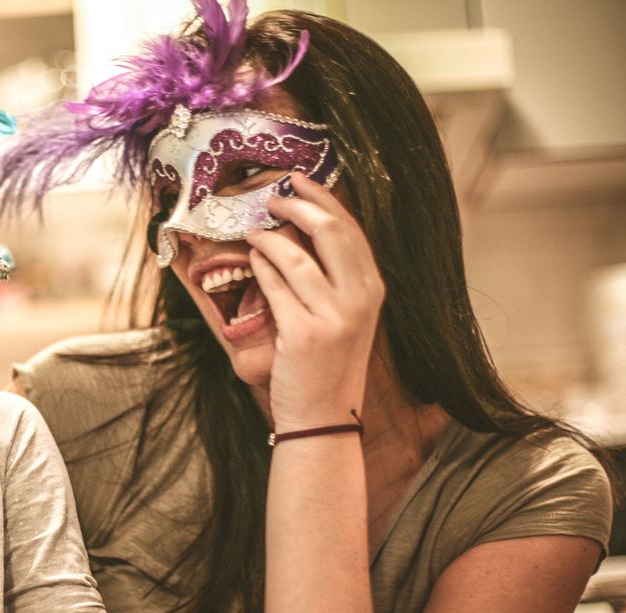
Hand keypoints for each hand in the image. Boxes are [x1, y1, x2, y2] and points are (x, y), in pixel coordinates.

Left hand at [245, 172, 384, 429]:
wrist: (322, 416)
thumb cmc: (327, 364)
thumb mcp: (345, 316)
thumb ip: (334, 277)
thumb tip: (300, 230)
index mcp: (373, 290)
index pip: (351, 229)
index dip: (323, 199)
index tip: (299, 181)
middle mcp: (360, 299)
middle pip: (330, 231)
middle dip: (297, 206)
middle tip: (272, 197)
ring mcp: (333, 317)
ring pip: (296, 256)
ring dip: (269, 237)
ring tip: (253, 232)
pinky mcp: (302, 334)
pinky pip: (275, 285)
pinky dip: (260, 266)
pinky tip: (252, 259)